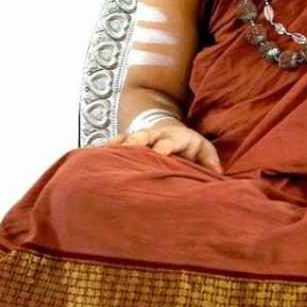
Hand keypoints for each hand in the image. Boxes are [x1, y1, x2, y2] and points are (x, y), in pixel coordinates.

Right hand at [106, 120, 222, 173]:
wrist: (172, 130)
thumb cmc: (190, 146)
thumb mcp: (203, 151)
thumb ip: (209, 163)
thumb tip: (218, 176)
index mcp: (175, 138)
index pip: (168, 142)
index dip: (163, 148)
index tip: (159, 154)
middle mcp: (154, 135)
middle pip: (142, 136)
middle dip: (134, 142)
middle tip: (126, 149)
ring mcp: (139, 137)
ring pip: (124, 139)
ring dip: (114, 147)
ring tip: (100, 155)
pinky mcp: (127, 141)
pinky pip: (113, 144)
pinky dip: (102, 151)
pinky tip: (89, 158)